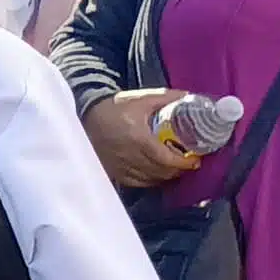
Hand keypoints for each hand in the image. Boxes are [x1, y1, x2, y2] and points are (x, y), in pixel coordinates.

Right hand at [84, 88, 198, 190]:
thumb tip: (190, 96)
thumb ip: (166, 97)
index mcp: (139, 139)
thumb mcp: (141, 99)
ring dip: (165, 176)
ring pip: (151, 179)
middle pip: (161, 172)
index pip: (167, 159)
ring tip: (174, 169)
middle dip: (178, 170)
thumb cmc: (115, 107)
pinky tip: (156, 174)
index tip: (194, 160)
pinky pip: (137, 183)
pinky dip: (150, 180)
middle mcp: (130, 156)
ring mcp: (121, 167)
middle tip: (187, 163)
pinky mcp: (114, 172)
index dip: (183, 163)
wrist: (85, 115)